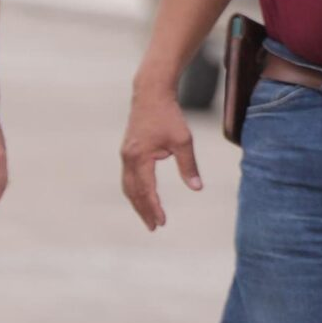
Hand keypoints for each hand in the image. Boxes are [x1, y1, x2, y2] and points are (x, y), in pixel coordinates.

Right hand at [120, 87, 201, 231]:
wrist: (150, 94)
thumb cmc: (168, 116)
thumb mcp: (183, 141)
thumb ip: (188, 166)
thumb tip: (196, 188)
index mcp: (139, 157)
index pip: (146, 190)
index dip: (154, 207)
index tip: (162, 222)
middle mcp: (128, 158)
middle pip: (133, 192)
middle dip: (143, 210)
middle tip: (154, 228)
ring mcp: (125, 155)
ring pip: (128, 186)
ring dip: (138, 202)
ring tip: (148, 216)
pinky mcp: (128, 151)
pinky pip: (129, 177)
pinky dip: (135, 191)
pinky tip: (144, 196)